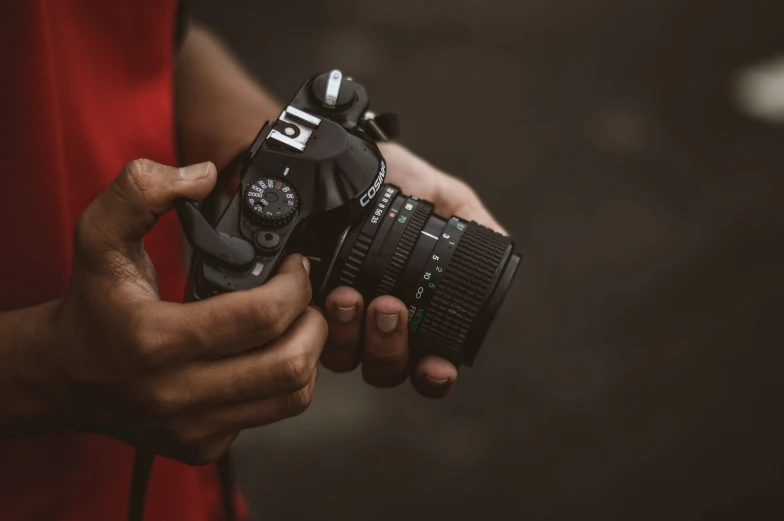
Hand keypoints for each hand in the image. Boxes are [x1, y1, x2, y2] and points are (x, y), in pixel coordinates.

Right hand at [52, 159, 326, 463]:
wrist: (65, 377)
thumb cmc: (93, 306)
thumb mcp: (100, 235)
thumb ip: (141, 190)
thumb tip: (203, 176)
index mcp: (157, 341)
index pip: (262, 316)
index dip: (294, 284)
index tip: (293, 266)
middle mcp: (178, 394)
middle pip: (290, 364)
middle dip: (312, 323)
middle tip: (302, 300)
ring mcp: (194, 427)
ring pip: (292, 396)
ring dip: (308, 355)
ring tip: (293, 327)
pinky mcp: (203, 445)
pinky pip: (271, 414)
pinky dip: (283, 383)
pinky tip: (265, 356)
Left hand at [321, 142, 505, 397]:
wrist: (347, 159)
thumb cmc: (397, 181)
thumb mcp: (445, 198)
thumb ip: (475, 225)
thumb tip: (500, 250)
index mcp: (417, 312)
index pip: (428, 365)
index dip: (434, 377)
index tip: (436, 367)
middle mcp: (377, 325)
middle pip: (388, 368)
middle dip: (391, 346)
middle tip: (389, 307)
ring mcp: (339, 321)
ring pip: (349, 359)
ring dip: (354, 335)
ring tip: (351, 296)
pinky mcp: (303, 308)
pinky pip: (312, 338)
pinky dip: (325, 324)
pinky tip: (332, 295)